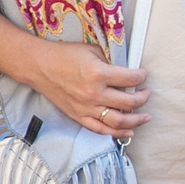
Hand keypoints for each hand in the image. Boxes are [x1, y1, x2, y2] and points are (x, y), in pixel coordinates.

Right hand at [31, 38, 150, 137]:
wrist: (39, 66)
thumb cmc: (64, 55)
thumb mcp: (92, 50)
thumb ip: (111, 62)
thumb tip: (128, 71)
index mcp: (98, 74)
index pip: (131, 79)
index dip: (141, 77)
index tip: (142, 75)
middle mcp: (94, 94)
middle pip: (129, 102)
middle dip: (142, 98)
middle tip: (145, 94)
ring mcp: (86, 108)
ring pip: (118, 121)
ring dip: (136, 120)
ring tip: (145, 117)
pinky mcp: (78, 116)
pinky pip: (100, 129)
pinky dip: (116, 133)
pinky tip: (128, 131)